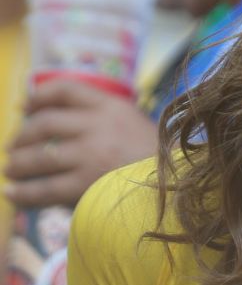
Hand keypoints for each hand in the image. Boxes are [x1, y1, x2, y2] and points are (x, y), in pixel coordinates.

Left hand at [4, 79, 156, 207]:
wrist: (181, 186)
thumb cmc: (159, 159)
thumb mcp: (137, 126)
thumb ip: (105, 120)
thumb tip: (60, 123)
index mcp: (112, 107)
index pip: (65, 90)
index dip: (38, 96)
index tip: (23, 107)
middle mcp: (99, 126)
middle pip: (44, 123)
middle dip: (21, 136)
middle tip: (13, 147)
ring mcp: (92, 154)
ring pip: (39, 156)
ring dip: (18, 164)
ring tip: (10, 170)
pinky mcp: (87, 184)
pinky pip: (45, 188)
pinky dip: (24, 192)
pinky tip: (12, 194)